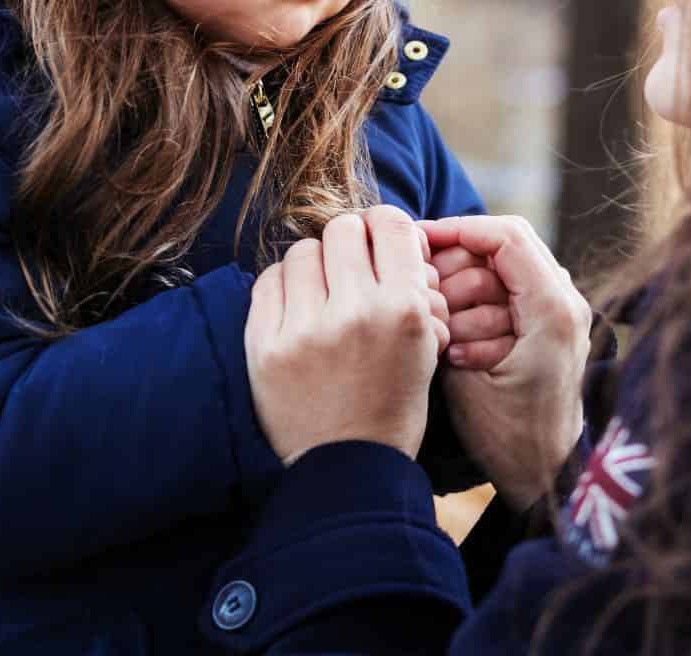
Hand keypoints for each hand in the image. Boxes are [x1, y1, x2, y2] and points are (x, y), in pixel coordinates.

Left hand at [245, 205, 449, 464]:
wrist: (348, 467)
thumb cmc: (393, 401)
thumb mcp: (426, 343)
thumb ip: (414, 285)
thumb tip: (391, 232)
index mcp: (403, 309)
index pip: (391, 224)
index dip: (384, 226)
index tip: (378, 240)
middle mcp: (355, 312)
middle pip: (343, 228)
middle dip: (349, 243)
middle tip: (349, 267)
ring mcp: (305, 329)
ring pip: (303, 250)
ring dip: (314, 264)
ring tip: (321, 293)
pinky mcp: (265, 346)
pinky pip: (268, 280)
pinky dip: (283, 286)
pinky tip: (295, 308)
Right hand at [421, 215, 591, 510]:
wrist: (548, 477)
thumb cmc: (506, 436)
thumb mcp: (464, 377)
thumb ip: (447, 318)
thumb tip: (421, 273)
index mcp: (552, 308)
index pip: (505, 236)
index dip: (457, 230)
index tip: (417, 242)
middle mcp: (566, 299)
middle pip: (503, 244)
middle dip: (457, 263)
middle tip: (424, 291)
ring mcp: (562, 309)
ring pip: (503, 265)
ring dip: (466, 285)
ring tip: (443, 324)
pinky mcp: (552, 321)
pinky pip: (510, 288)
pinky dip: (479, 301)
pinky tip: (457, 333)